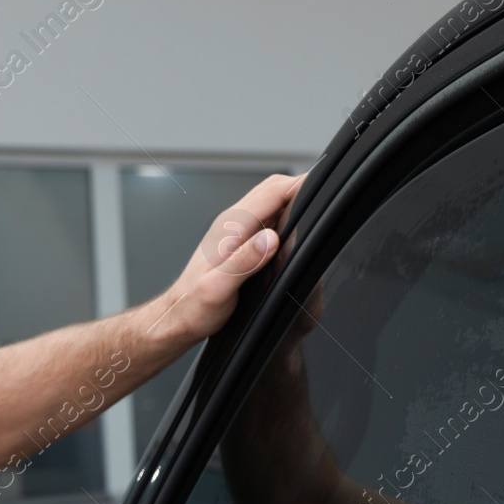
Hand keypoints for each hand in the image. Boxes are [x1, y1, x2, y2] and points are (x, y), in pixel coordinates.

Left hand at [143, 172, 304, 344]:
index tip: (321, 186)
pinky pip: (266, 218)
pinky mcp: (238, 242)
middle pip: (272, 189)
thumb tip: (270, 239)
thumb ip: (244, 262)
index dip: (299, 185)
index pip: (271, 193)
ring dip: (292, 199)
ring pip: (270, 201)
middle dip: (300, 187)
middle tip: (326, 195)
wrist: (177, 318)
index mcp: (230, 228)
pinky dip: (284, 215)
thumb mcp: (218, 288)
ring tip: (315, 207)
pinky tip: (295, 228)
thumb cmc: (193, 307)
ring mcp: (235, 231)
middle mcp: (232, 224)